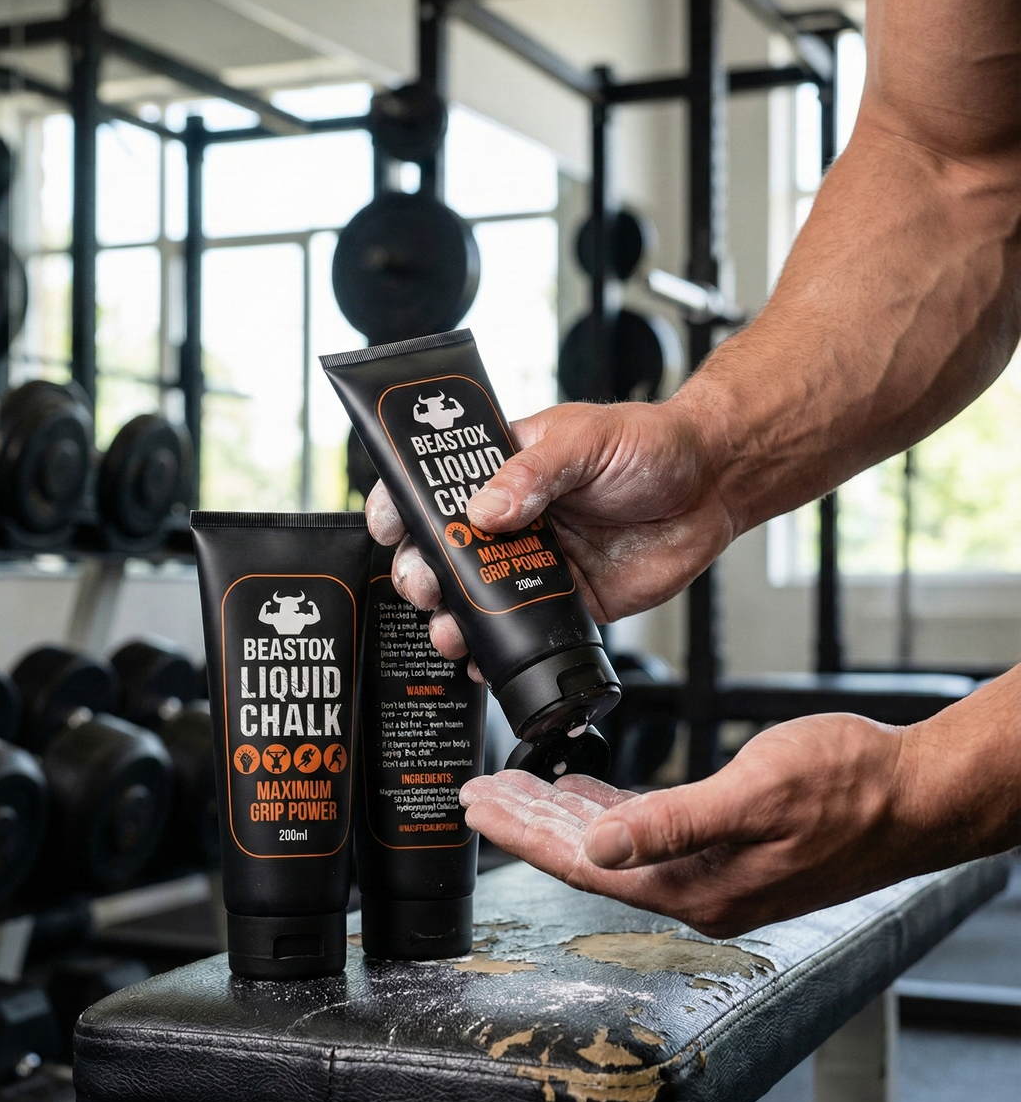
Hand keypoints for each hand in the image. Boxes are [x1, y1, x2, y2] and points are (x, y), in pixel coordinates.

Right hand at [365, 394, 736, 659]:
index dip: (402, 505)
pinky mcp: (569, 601)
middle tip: (425, 587)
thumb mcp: (586, 440)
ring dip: (453, 619)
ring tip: (450, 632)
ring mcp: (538, 563)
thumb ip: (534, 474)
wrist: (715, 486)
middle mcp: (514, 518)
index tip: (387, 526)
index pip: (436, 484)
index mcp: (506, 468)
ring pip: (478, 598)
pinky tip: (484, 661)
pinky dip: (497, 652)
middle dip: (422, 573)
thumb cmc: (653, 444)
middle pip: (445, 551)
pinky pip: (523, 632)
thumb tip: (484, 510)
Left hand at [460, 713, 930, 936]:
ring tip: (516, 791)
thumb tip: (598, 848)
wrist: (915, 796)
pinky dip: (613, 811)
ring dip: (563, 816)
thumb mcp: (754, 793)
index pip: (583, 863)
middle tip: (477, 794)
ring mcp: (714, 873)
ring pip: (615, 845)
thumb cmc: (849, 789)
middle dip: (528, 824)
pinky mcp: (729, 849)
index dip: (524, 834)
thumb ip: (672, 823)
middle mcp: (697, 889)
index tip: (477, 807)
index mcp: (695, 887)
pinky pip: (650, 833)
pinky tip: (591, 794)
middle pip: (588, 857)